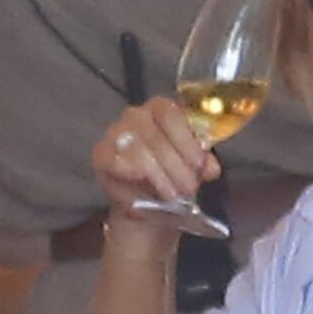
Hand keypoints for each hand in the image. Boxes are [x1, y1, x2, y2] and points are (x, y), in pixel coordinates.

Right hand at [92, 100, 221, 223]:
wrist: (150, 202)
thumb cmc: (173, 175)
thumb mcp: (194, 169)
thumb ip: (204, 163)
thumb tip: (211, 167)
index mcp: (162, 110)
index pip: (171, 113)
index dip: (186, 139)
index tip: (198, 164)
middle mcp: (137, 115)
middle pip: (155, 134)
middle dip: (175, 164)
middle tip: (188, 187)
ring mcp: (115, 132)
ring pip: (136, 147)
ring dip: (157, 173)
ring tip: (171, 194)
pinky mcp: (101, 154)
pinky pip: (112, 158)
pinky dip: (128, 169)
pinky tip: (140, 178)